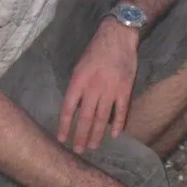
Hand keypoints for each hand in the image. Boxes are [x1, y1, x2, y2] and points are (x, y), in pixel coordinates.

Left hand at [58, 19, 138, 152]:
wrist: (118, 36)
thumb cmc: (96, 50)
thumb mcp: (79, 65)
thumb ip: (77, 85)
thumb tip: (74, 105)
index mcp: (79, 81)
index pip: (68, 108)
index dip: (65, 125)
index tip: (62, 139)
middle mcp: (93, 87)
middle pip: (85, 117)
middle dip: (81, 136)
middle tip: (79, 150)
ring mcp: (110, 89)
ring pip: (102, 117)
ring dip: (97, 134)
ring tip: (93, 146)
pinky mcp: (125, 89)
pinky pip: (121, 111)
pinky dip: (118, 124)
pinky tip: (115, 135)